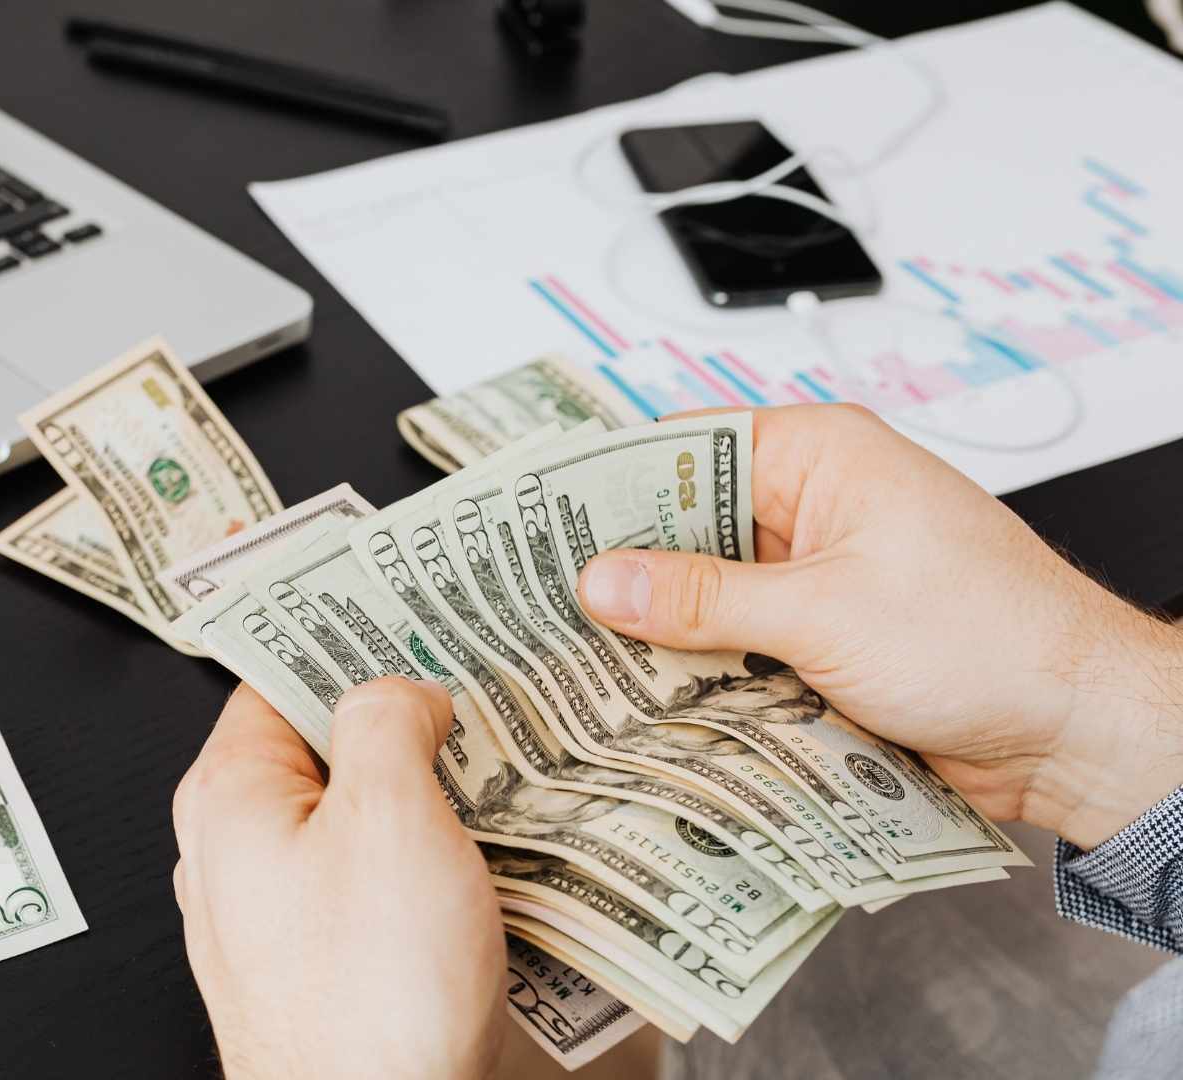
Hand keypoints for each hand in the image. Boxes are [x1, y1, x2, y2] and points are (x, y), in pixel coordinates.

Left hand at [172, 679, 504, 1078]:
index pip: (277, 676)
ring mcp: (271, 913)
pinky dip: (420, 864)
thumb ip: (386, 722)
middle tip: (474, 702)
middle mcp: (232, 850)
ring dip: (421, 797)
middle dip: (399, 723)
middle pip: (319, 748)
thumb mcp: (388, 816)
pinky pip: (367, 884)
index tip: (410, 619)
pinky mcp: (316, 963)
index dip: (347, 641)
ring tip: (496, 782)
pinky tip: (479, 865)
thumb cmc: (367, 996)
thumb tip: (399, 690)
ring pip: (351, 819)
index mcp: (228, 796)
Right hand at [575, 404, 1182, 850]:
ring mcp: (816, 576)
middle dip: (623, 570)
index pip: (683, 449)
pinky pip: (735, 646)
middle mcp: (814, 506)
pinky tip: (647, 697)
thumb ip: (703, 598)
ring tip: (576, 657)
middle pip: (685, 527)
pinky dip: (697, 670)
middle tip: (539, 604)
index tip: (533, 524)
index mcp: (820, 456)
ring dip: (660, 631)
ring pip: (704, 594)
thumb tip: (604, 580)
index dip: (605, 485)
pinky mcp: (821, 640)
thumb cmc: (993, 639)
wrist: (1078, 730)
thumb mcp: (826, 611)